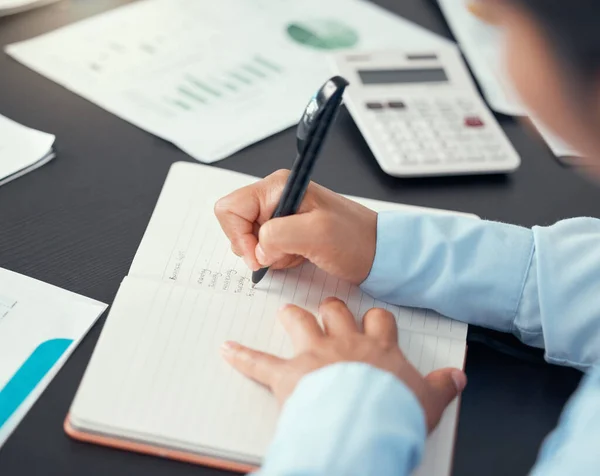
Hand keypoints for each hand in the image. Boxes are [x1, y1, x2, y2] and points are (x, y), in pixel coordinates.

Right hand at [214, 169, 376, 284]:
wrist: (378, 252)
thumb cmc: (356, 239)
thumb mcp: (317, 235)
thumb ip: (277, 236)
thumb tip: (257, 248)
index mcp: (278, 186)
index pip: (230, 208)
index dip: (238, 235)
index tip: (259, 254)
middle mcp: (276, 196)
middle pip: (238, 224)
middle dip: (256, 247)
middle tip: (283, 253)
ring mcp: (281, 213)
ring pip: (251, 239)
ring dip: (271, 255)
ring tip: (298, 253)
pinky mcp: (288, 230)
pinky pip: (266, 248)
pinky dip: (279, 258)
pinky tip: (301, 255)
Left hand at [221, 298, 466, 431]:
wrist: (366, 424)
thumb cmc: (394, 412)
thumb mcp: (428, 400)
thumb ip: (442, 386)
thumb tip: (458, 378)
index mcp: (377, 348)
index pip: (378, 320)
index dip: (375, 319)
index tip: (373, 321)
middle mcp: (345, 343)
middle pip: (336, 310)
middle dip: (332, 308)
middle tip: (329, 309)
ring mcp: (314, 355)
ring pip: (300, 320)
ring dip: (292, 317)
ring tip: (287, 313)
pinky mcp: (288, 375)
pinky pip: (259, 362)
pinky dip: (242, 356)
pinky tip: (226, 349)